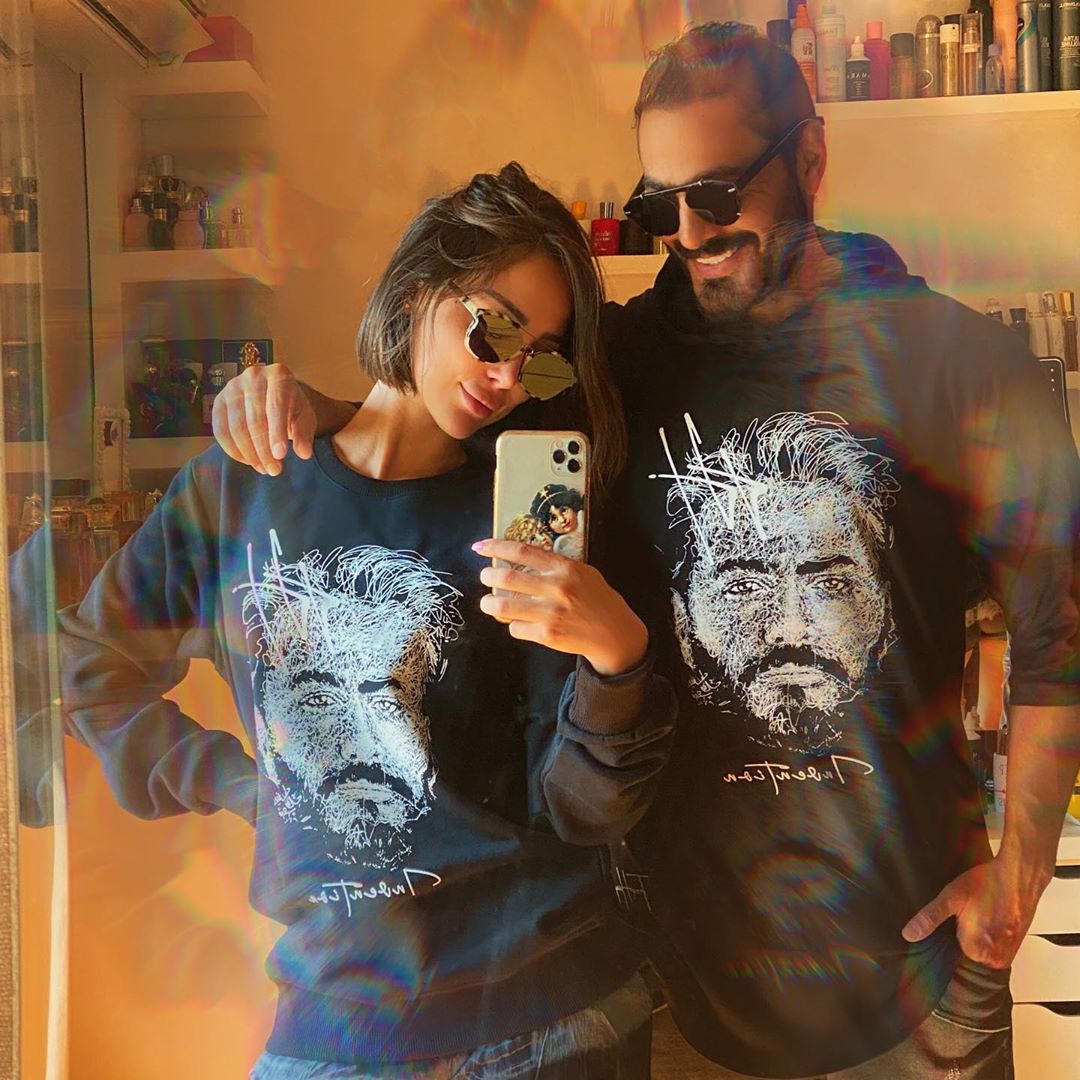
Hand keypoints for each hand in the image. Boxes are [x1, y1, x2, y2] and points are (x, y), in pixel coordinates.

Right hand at [212, 363, 315, 475]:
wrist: (271, 394)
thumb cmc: (291, 407)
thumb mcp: (304, 417)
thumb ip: (305, 433)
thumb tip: (304, 453)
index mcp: (279, 375)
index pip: (276, 406)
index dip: (277, 433)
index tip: (280, 456)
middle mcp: (253, 376)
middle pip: (255, 420)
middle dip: (264, 450)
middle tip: (274, 471)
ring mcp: (232, 387)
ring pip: (236, 427)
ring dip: (249, 453)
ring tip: (263, 469)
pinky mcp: (218, 401)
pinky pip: (220, 431)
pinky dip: (233, 450)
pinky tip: (247, 461)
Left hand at [473, 539, 647, 676]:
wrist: (615, 634)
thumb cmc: (598, 600)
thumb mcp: (583, 573)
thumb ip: (555, 566)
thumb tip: (521, 559)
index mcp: (565, 568)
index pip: (522, 552)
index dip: (496, 547)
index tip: (480, 547)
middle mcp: (557, 588)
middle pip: (507, 578)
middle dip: (488, 576)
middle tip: (485, 577)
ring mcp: (551, 613)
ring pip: (504, 607)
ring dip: (489, 604)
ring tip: (488, 603)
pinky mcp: (548, 635)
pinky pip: (516, 628)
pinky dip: (512, 625)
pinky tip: (518, 623)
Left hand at [901, 853, 1051, 968]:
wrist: (1018, 875)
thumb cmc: (987, 884)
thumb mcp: (951, 898)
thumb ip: (929, 918)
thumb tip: (909, 935)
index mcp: (975, 951)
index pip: (950, 959)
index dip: (942, 944)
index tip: (943, 931)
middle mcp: (994, 958)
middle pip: (966, 957)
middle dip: (958, 942)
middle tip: (960, 920)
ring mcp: (1008, 953)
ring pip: (981, 953)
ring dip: (974, 941)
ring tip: (973, 919)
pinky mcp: (1016, 945)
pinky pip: (994, 948)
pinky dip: (987, 938)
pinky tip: (983, 921)